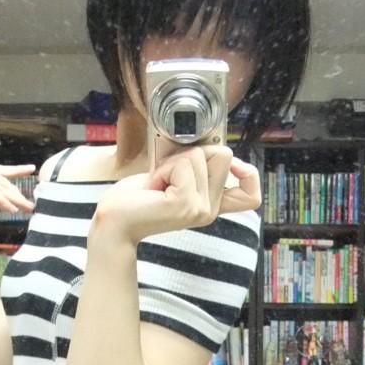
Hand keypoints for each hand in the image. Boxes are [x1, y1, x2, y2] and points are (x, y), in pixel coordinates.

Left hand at [93, 145, 260, 245]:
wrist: (114, 220)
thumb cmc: (136, 199)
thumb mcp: (173, 177)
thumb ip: (197, 166)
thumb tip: (211, 143)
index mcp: (209, 205)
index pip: (251, 196)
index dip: (248, 173)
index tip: (231, 165)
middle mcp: (208, 210)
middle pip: (224, 155)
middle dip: (192, 153)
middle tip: (167, 175)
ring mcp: (200, 210)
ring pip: (202, 155)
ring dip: (174, 161)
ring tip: (158, 183)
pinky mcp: (186, 204)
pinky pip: (185, 164)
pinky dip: (165, 167)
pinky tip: (155, 186)